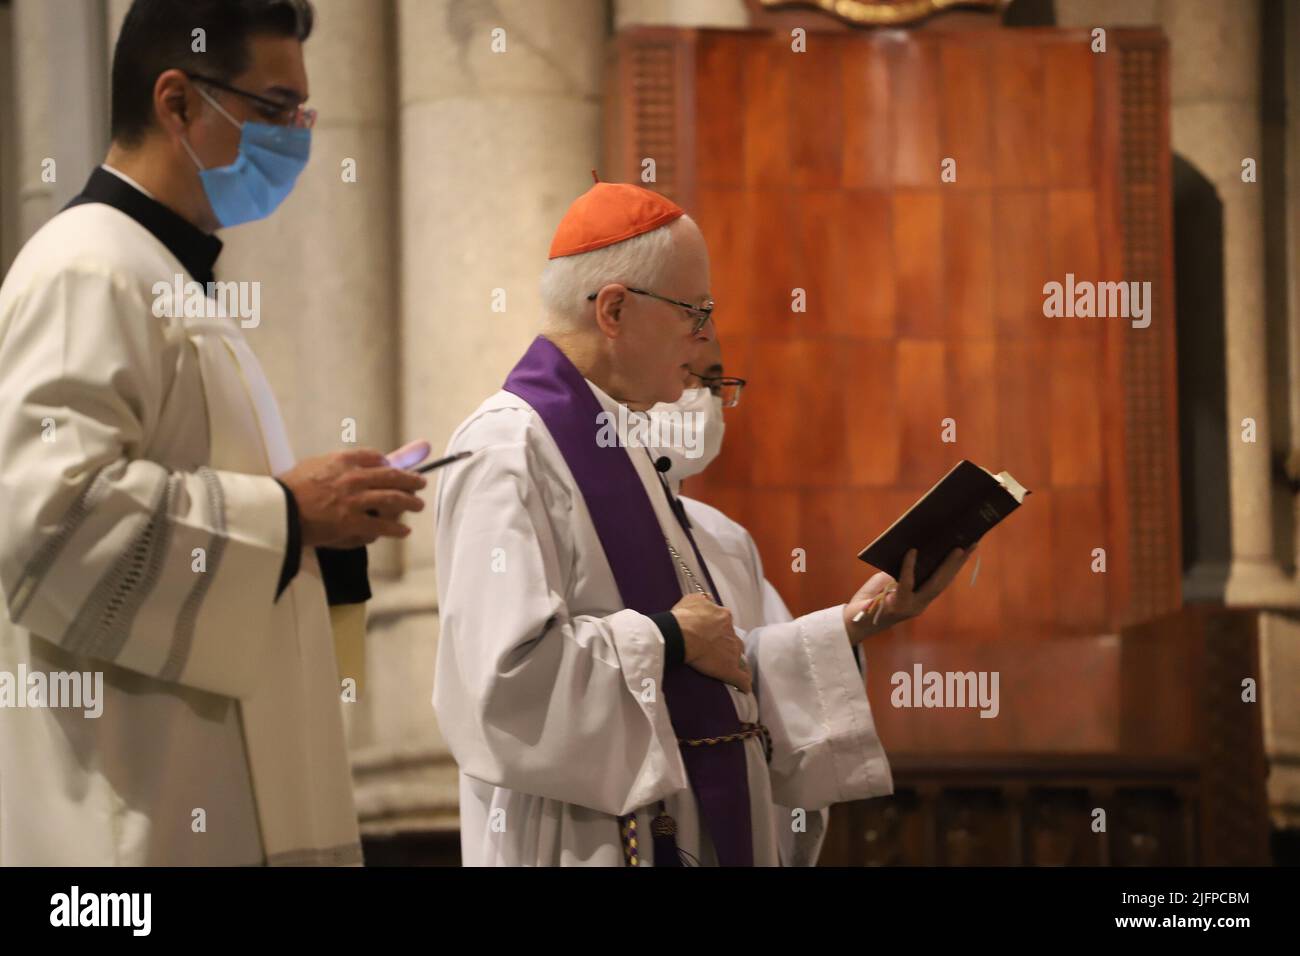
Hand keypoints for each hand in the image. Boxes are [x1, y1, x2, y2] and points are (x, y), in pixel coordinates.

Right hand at [276, 445, 428, 548]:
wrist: (277, 511)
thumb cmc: (290, 489)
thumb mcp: (313, 465)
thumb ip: (337, 463)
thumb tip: (360, 463)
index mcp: (342, 460)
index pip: (375, 457)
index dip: (390, 462)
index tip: (397, 466)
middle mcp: (353, 477)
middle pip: (392, 475)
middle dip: (411, 479)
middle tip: (420, 483)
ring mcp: (355, 500)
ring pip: (393, 499)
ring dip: (410, 502)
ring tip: (418, 506)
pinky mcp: (352, 523)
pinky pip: (382, 526)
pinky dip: (396, 529)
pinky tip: (403, 531)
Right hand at [671, 592, 750, 693]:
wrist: (680, 633)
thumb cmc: (684, 617)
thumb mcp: (693, 599)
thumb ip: (704, 600)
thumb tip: (707, 599)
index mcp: (723, 616)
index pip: (725, 624)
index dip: (719, 630)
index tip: (711, 634)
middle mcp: (731, 633)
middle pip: (734, 640)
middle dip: (728, 645)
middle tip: (718, 651)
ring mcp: (732, 652)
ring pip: (739, 657)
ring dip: (735, 661)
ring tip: (730, 668)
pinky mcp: (729, 669)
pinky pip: (741, 678)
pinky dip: (744, 683)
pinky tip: (744, 688)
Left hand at [844, 545, 975, 644]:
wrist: (853, 621)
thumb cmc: (871, 598)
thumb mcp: (890, 580)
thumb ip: (904, 569)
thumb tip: (917, 546)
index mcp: (921, 599)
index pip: (943, 580)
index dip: (956, 566)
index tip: (969, 548)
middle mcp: (920, 604)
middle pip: (944, 581)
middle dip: (958, 563)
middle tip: (971, 544)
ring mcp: (910, 607)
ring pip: (933, 584)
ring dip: (946, 566)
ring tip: (955, 548)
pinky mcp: (897, 605)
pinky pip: (905, 583)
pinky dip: (908, 566)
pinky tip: (912, 551)